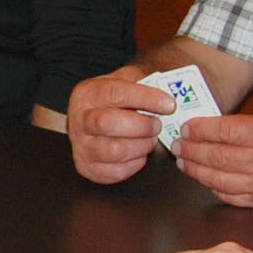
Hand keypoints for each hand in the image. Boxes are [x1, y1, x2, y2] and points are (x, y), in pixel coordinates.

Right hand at [68, 68, 169, 184]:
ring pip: (116, 151)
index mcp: (87, 94)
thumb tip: (173, 92)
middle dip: (143, 126)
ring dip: (142, 146)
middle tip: (158, 124)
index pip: (116, 94)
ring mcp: (81, 146)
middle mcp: (79, 120)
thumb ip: (145, 84)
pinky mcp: (88, 168)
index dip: (146, 99)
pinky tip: (139, 152)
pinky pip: (117, 171)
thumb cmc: (113, 101)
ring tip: (150, 139)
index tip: (168, 105)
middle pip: (110, 124)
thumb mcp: (126, 81)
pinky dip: (136, 163)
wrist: (93, 119)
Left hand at [172, 111, 252, 208]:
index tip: (187, 126)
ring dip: (195, 169)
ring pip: (218, 179)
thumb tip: (213, 126)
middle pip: (217, 156)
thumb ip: (246, 123)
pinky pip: (229, 196)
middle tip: (177, 144)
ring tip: (184, 161)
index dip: (200, 129)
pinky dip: (212, 186)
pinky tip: (203, 177)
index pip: (225, 132)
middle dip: (191, 149)